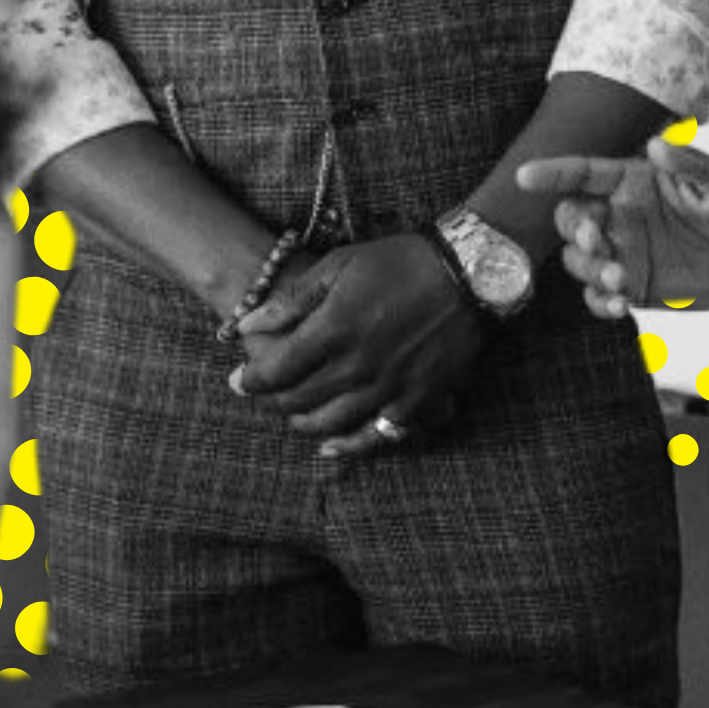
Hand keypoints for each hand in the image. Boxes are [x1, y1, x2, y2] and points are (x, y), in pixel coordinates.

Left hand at [229, 236, 487, 449]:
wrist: (470, 272)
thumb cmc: (401, 261)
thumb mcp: (340, 265)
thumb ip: (292, 301)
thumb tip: (246, 325)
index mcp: (333, 329)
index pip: (275, 371)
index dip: (250, 380)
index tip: (238, 380)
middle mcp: (357, 365)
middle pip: (298, 399)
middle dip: (272, 400)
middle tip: (264, 395)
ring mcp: (388, 386)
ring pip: (332, 422)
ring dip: (304, 423)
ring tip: (292, 416)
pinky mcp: (417, 398)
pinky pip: (377, 435)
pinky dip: (350, 445)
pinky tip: (332, 446)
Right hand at [517, 138, 708, 315]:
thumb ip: (689, 164)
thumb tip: (657, 145)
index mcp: (635, 181)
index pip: (584, 173)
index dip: (553, 173)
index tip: (525, 177)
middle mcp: (622, 215)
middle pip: (571, 218)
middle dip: (573, 229)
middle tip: (597, 240)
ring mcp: (625, 251)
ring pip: (578, 259)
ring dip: (588, 269)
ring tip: (620, 277)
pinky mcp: (635, 284)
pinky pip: (599, 294)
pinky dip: (600, 301)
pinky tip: (618, 303)